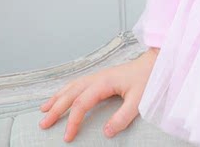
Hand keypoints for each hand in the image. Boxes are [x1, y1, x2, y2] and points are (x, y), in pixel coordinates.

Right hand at [38, 48, 158, 141]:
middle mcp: (98, 77)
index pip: (82, 103)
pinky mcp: (102, 77)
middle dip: (56, 108)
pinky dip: (66, 90)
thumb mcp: (138, 100)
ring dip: (57, 97)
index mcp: (104, 82)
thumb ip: (122, 117)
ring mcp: (99, 75)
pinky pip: (79, 83)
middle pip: (71, 92)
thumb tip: (106, 132)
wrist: (155, 62)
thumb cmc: (148, 79)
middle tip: (43, 124)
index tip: (67, 137)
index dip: (73, 120)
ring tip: (44, 109)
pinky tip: (62, 95)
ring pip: (72, 86)